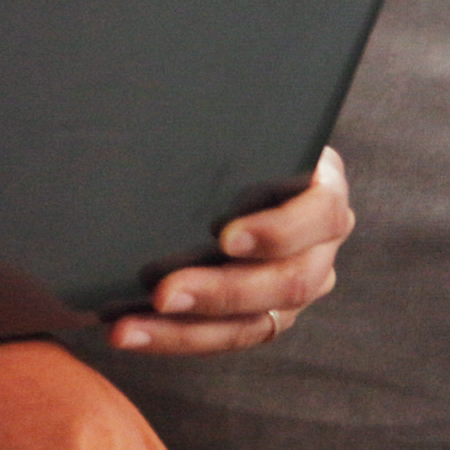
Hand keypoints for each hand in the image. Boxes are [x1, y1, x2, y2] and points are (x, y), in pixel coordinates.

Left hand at [108, 148, 350, 353]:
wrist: (228, 161)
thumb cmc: (229, 138)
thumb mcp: (236, 127)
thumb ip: (222, 129)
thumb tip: (160, 112)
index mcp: (323, 190)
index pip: (319, 215)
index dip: (276, 231)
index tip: (225, 236)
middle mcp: (320, 246)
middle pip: (289, 282)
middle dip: (220, 291)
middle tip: (161, 291)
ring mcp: (295, 286)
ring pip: (255, 323)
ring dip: (185, 329)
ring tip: (126, 328)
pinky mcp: (264, 316)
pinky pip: (226, 338)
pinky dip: (175, 338)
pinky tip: (129, 332)